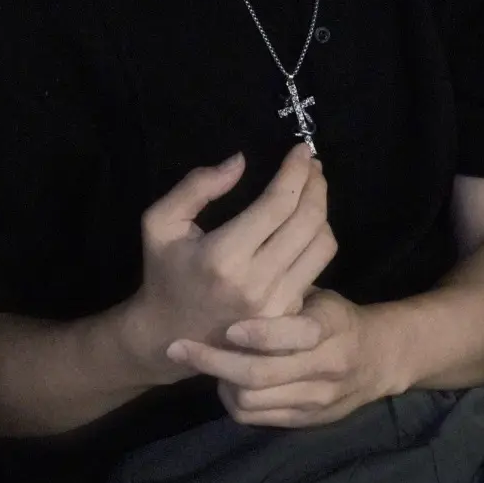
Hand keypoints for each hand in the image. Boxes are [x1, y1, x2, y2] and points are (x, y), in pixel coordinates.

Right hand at [127, 146, 336, 376]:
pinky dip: (318, 237)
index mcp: (223, 256)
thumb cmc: (164, 271)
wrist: (168, 333)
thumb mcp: (161, 222)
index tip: (300, 149)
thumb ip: (197, 187)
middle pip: (307, 221)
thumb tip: (240, 161)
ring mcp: (276, 303)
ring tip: (312, 188)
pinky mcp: (287, 314)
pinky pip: (318, 267)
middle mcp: (256, 282)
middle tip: (311, 163)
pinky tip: (307, 222)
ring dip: (323, 208)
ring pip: (321, 244)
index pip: (277, 204)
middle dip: (316, 184)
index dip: (295, 171)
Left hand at [166, 288, 388, 427]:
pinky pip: (254, 416)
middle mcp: (327, 365)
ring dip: (220, 380)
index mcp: (332, 325)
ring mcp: (316, 398)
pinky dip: (231, 399)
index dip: (261, 333)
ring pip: (252, 399)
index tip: (229, 327)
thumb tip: (239, 270)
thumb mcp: (319, 297)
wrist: (379, 359)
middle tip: (180, 347)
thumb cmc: (336, 316)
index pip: (298, 334)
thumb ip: (287, 293)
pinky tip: (223, 380)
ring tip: (201, 358)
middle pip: (261, 374)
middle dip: (215, 361)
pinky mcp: (305, 420)